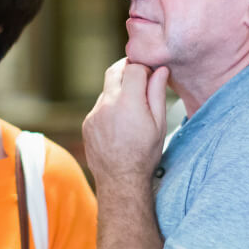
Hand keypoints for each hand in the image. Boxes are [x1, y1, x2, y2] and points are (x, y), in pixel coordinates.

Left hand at [82, 58, 168, 188]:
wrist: (120, 180)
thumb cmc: (144, 154)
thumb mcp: (159, 124)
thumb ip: (157, 93)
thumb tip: (161, 70)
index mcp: (127, 103)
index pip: (133, 68)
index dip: (144, 68)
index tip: (151, 75)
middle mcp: (107, 104)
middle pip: (114, 70)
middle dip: (127, 68)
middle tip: (140, 75)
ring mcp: (94, 113)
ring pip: (107, 89)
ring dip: (119, 90)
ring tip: (132, 109)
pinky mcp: (87, 123)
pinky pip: (99, 106)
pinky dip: (110, 106)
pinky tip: (120, 124)